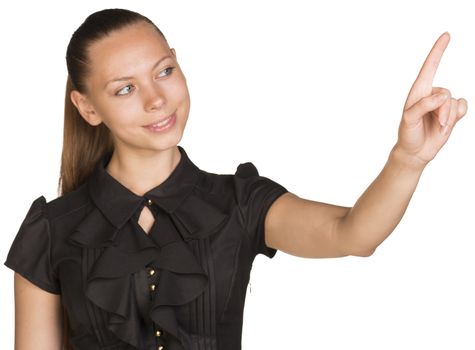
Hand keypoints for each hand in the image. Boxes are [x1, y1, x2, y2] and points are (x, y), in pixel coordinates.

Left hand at [394, 32, 467, 168]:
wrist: (416, 152)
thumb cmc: (408, 134)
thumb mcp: (409, 120)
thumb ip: (423, 106)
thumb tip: (442, 96)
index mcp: (418, 91)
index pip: (429, 67)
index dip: (438, 51)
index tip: (446, 35)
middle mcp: (431, 94)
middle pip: (446, 93)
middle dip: (442, 111)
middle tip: (434, 124)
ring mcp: (442, 103)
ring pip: (454, 102)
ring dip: (448, 118)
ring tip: (437, 127)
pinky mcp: (451, 113)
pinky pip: (463, 107)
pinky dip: (456, 119)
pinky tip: (446, 126)